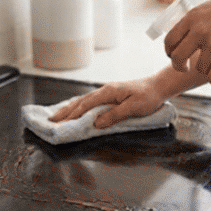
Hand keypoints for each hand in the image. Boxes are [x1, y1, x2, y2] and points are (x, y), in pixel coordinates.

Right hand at [49, 78, 168, 128]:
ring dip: (69, 109)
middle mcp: (104, 90)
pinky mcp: (110, 96)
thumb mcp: (133, 108)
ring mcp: (106, 92)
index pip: (86, 105)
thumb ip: (115, 115)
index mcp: (108, 92)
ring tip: (57, 117)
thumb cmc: (149, 97)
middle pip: (80, 102)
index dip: (73, 115)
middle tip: (51, 121)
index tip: (61, 124)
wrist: (158, 87)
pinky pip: (90, 102)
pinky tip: (74, 110)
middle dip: (65, 112)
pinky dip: (79, 107)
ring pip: (83, 101)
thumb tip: (97, 123)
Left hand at [165, 0, 210, 83]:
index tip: (174, 56)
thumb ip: (195, 21)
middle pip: (177, 58)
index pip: (170, 40)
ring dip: (206, 69)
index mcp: (193, 17)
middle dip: (179, 66)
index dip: (169, 52)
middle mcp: (200, 30)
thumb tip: (182, 35)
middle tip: (185, 69)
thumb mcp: (210, 8)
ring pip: (199, 69)